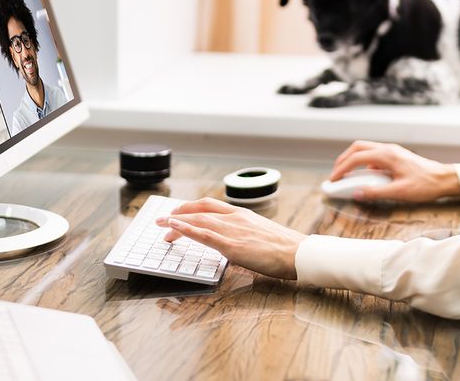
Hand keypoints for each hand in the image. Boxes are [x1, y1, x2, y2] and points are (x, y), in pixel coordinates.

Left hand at [156, 198, 305, 279]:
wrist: (299, 253)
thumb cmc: (285, 248)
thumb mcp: (262, 234)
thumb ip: (245, 234)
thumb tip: (236, 242)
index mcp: (242, 215)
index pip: (210, 206)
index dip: (191, 208)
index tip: (179, 213)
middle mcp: (235, 218)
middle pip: (199, 210)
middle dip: (178, 213)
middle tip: (163, 220)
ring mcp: (233, 231)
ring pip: (198, 220)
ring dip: (176, 221)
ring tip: (161, 224)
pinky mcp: (232, 246)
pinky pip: (204, 234)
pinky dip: (185, 228)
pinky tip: (173, 227)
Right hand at [329, 140, 459, 202]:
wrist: (445, 179)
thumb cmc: (426, 185)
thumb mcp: (400, 192)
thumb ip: (376, 193)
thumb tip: (357, 194)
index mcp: (387, 155)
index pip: (356, 158)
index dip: (342, 168)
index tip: (333, 179)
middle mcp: (388, 149)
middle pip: (358, 147)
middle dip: (343, 159)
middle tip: (336, 174)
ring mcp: (392, 151)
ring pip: (366, 149)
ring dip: (353, 160)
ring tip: (346, 175)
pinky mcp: (396, 156)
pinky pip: (374, 155)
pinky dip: (364, 163)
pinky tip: (366, 177)